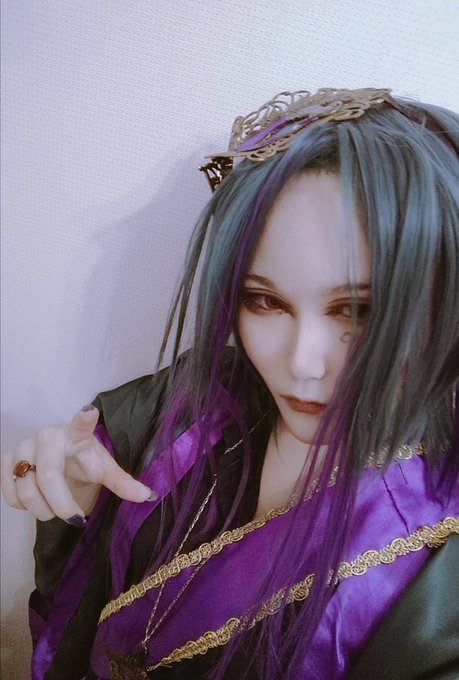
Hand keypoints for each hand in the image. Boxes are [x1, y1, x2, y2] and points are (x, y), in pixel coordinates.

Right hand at [1, 405, 155, 523]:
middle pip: (48, 477)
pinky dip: (25, 508)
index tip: (90, 412)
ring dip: (44, 511)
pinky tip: (38, 500)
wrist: (58, 462)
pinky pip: (10, 496)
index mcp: (74, 434)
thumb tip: (148, 497)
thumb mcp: (103, 470)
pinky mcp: (5, 463)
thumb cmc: (82, 461)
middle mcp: (45, 437)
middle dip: (62, 504)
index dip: (84, 419)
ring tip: (56, 509)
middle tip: (75, 518)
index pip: (80, 424)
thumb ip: (123, 483)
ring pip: (26, 490)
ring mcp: (22, 449)